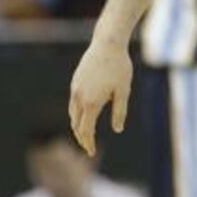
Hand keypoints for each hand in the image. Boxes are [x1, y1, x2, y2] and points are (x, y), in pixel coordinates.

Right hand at [69, 38, 133, 156]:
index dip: (88, 143)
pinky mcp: (75, 81)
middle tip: (88, 147)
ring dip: (78, 126)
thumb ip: (120, 111)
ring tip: (86, 133)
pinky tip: (85, 114)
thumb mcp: (124, 90)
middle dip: (81, 138)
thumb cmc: (120, 67)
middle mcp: (79, 98)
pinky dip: (77, 113)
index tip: (91, 152)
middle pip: (76, 125)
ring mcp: (75, 89)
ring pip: (73, 114)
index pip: (86, 130)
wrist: (108, 44)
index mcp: (91, 103)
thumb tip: (117, 129)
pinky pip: (73, 102)